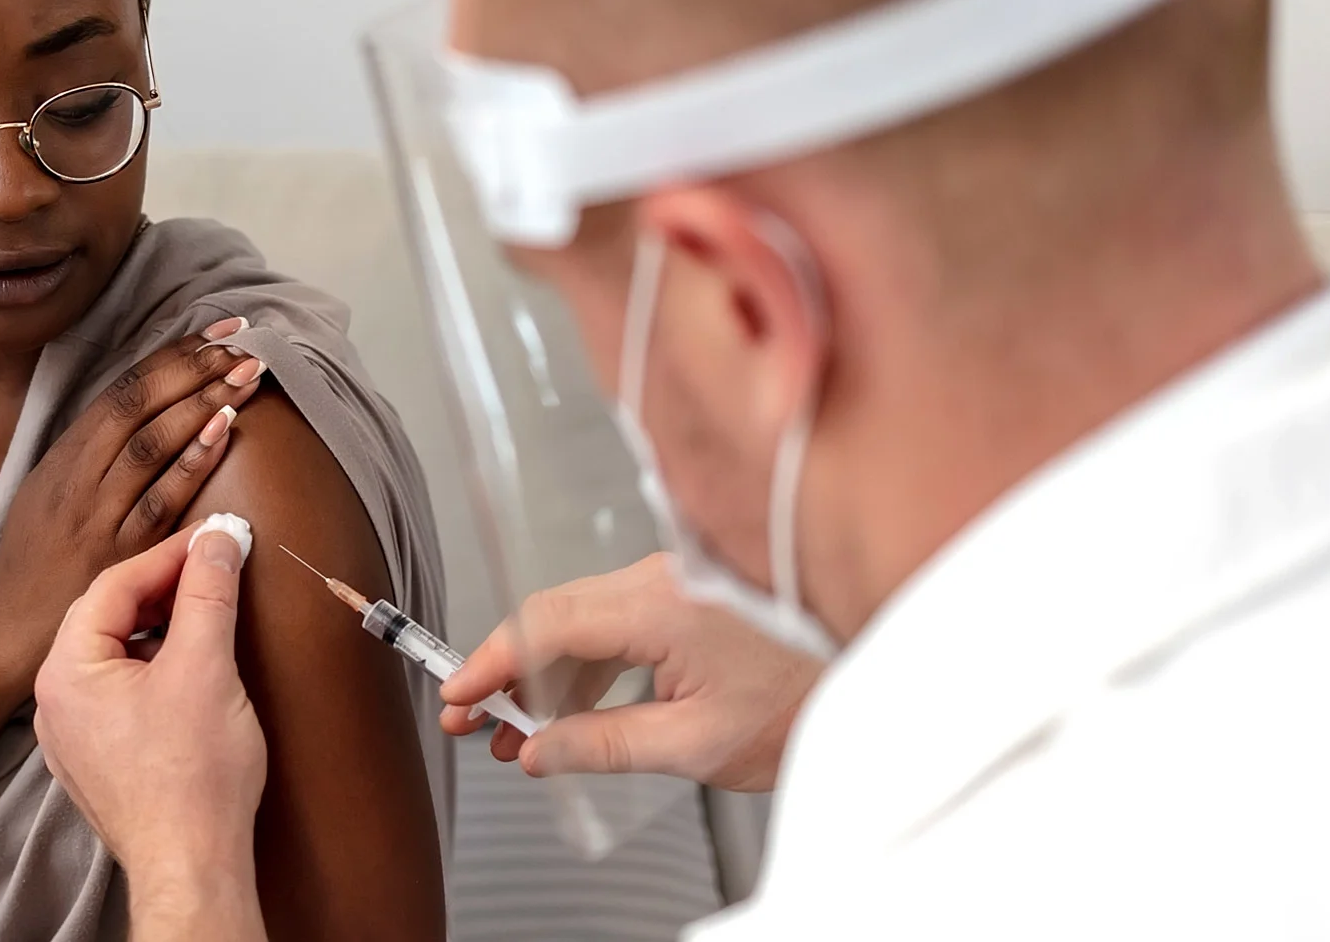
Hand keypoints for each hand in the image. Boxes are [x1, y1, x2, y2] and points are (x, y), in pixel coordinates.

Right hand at [0, 319, 266, 681]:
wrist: (4, 631)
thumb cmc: (35, 562)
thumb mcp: (50, 494)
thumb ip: (92, 454)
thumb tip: (150, 410)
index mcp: (63, 458)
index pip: (122, 390)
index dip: (173, 356)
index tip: (218, 333)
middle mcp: (77, 479)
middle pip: (137, 406)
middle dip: (193, 368)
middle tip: (243, 344)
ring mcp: (96, 516)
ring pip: (149, 445)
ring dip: (201, 404)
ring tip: (245, 376)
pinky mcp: (115, 556)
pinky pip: (158, 502)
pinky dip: (191, 463)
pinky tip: (222, 433)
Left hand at [36, 527, 266, 921]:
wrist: (192, 868)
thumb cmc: (193, 779)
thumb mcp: (206, 666)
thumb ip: (209, 593)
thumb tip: (220, 539)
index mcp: (66, 671)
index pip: (114, 584)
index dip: (170, 555)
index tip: (216, 538)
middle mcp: (56, 701)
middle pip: (109, 616)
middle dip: (164, 588)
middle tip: (215, 569)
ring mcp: (73, 736)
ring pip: (115, 654)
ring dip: (160, 627)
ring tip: (207, 613)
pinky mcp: (99, 760)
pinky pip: (120, 692)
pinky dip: (154, 667)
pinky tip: (191, 668)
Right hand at [437, 553, 821, 792]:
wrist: (870, 679)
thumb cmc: (803, 704)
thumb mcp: (694, 745)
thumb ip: (603, 744)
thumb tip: (538, 750)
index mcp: (661, 605)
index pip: (547, 624)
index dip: (492, 662)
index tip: (460, 696)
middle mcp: (660, 578)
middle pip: (554, 617)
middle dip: (506, 674)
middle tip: (471, 722)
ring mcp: (672, 582)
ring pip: (580, 622)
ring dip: (542, 676)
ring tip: (514, 735)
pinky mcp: (684, 595)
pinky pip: (612, 624)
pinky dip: (581, 666)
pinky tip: (564, 712)